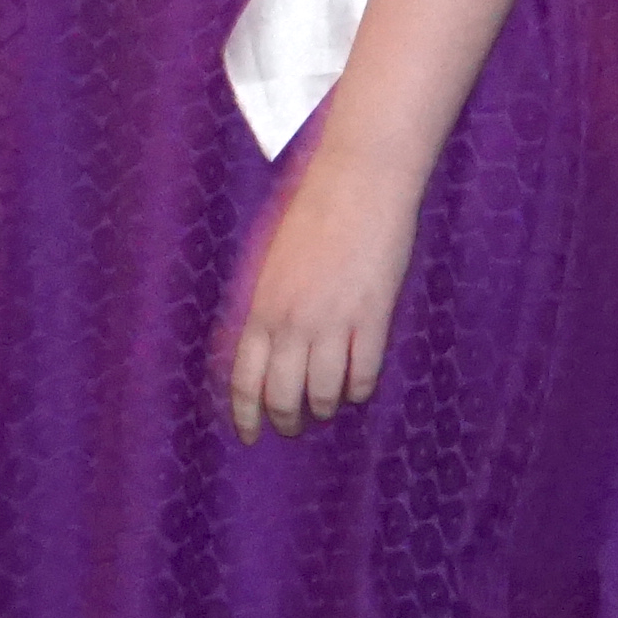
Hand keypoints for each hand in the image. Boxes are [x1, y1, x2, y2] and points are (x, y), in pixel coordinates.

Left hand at [227, 145, 421, 441]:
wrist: (358, 182)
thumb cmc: (311, 213)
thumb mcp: (269, 263)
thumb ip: (263, 307)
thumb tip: (259, 351)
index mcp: (260, 308)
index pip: (244, 381)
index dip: (246, 416)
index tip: (251, 435)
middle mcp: (292, 322)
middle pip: (282, 395)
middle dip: (287, 421)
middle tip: (294, 426)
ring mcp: (333, 320)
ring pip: (323, 392)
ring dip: (324, 408)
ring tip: (328, 408)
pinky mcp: (373, 315)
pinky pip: (364, 372)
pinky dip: (360, 388)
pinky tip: (359, 387)